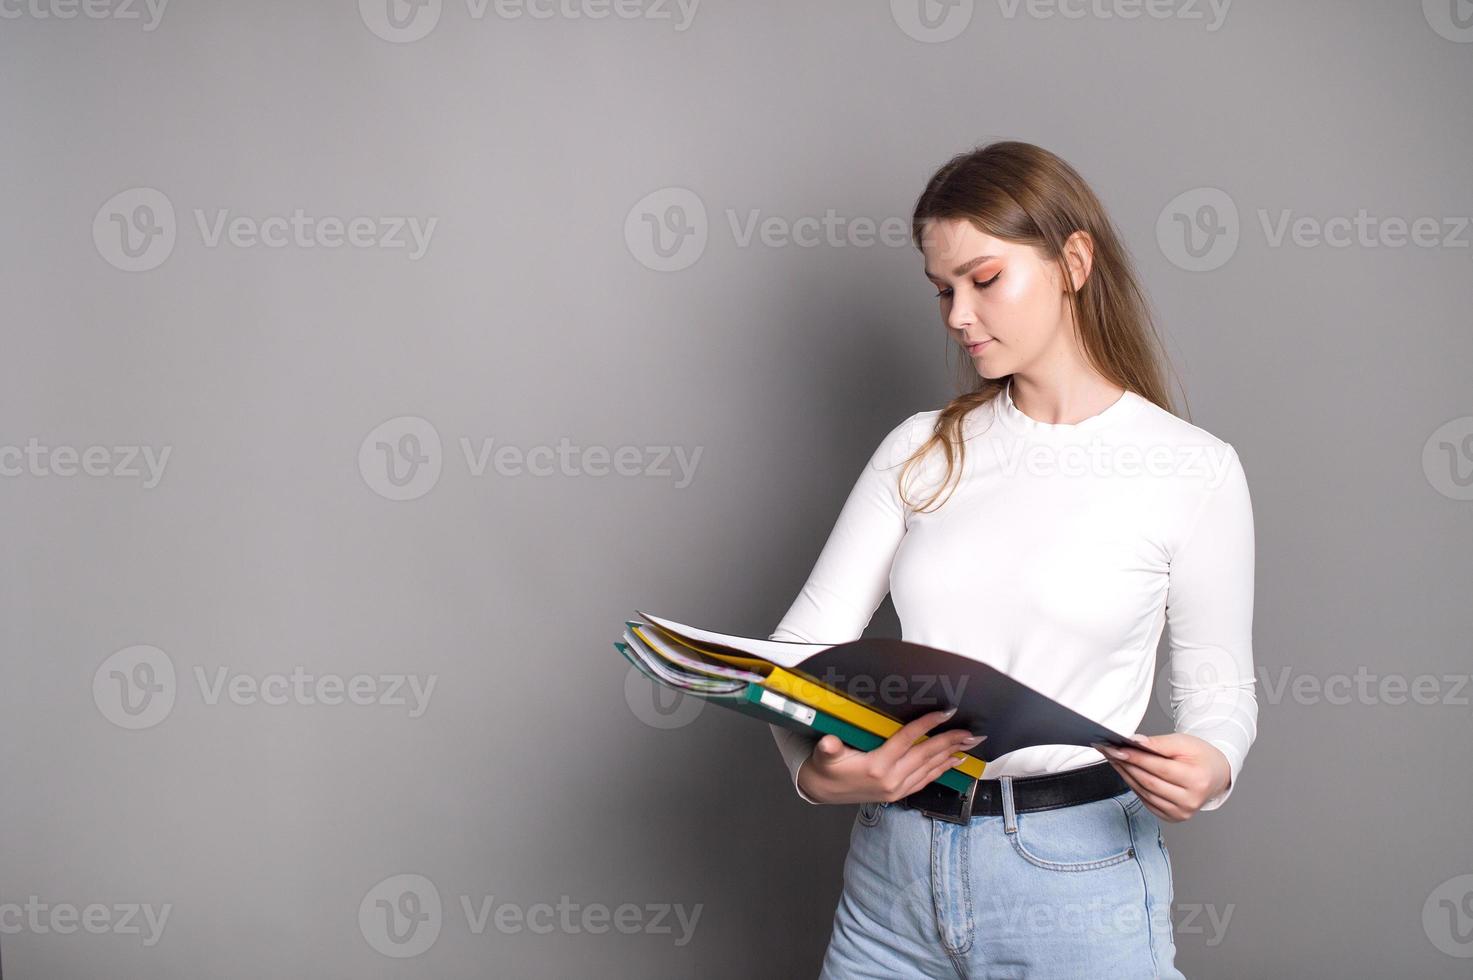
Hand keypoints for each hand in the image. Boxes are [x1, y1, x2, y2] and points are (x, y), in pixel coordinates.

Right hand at [796, 708, 985, 804]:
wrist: (824, 791)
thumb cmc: (827, 768)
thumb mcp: (824, 756)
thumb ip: (829, 748)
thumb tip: (828, 742)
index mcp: (876, 766)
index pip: (907, 740)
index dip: (927, 724)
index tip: (946, 712)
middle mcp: (891, 779)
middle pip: (925, 754)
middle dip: (950, 741)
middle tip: (970, 731)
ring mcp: (897, 788)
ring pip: (930, 768)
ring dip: (952, 754)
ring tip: (970, 743)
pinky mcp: (899, 794)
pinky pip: (926, 780)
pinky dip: (942, 769)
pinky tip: (955, 761)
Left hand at [1094, 733, 1230, 821]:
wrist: (1215, 774)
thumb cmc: (1200, 757)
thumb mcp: (1183, 743)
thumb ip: (1158, 744)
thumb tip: (1134, 742)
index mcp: (1197, 780)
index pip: (1159, 769)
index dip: (1135, 758)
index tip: (1116, 748)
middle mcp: (1190, 801)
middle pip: (1149, 782)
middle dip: (1126, 765)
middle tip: (1109, 751)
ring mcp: (1181, 812)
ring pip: (1145, 792)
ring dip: (1126, 775)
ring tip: (1114, 759)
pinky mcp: (1173, 817)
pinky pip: (1146, 800)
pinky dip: (1134, 786)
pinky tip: (1126, 773)